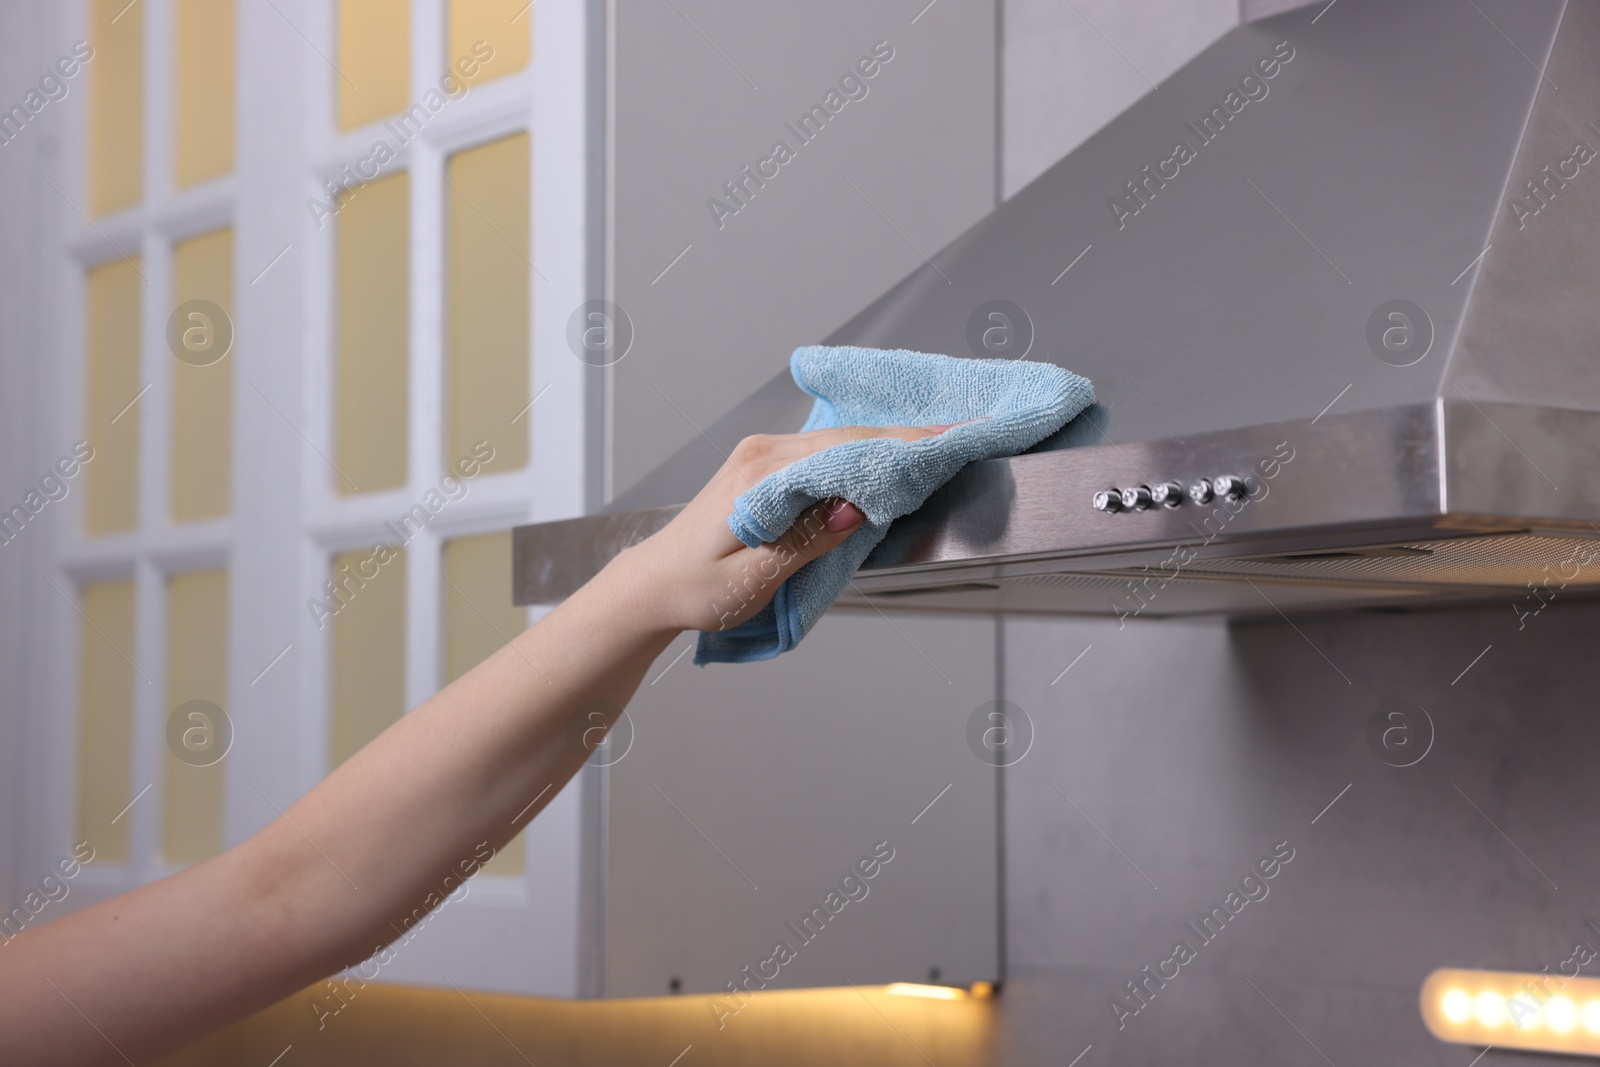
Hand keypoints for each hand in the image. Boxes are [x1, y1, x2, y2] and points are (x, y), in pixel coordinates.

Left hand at [607, 425, 947, 634]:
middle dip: (904, 440)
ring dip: (886, 444)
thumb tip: (852, 509)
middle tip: (957, 439)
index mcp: (760, 479)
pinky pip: (825, 451)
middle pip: (848, 439)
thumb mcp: (752, 580)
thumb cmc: (694, 589)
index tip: (944, 446)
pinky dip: (861, 452)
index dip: (899, 449)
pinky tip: (888, 456)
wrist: (653, 583)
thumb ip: (805, 541)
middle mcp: (762, 454)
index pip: (844, 454)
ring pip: (839, 441)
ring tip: (936, 446)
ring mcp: (763, 454)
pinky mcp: (766, 464)